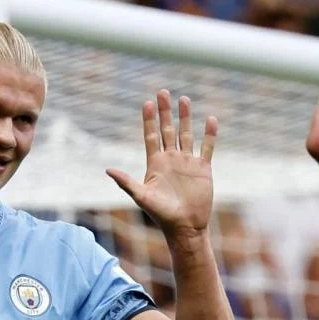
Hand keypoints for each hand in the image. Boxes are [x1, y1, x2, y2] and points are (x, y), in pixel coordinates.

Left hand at [107, 90, 216, 238]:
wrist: (185, 227)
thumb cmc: (161, 215)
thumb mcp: (142, 197)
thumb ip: (126, 182)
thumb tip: (108, 169)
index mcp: (155, 164)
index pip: (151, 136)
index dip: (149, 120)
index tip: (147, 103)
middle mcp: (171, 159)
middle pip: (168, 130)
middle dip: (165, 112)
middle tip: (163, 92)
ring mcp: (188, 163)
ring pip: (186, 134)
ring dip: (186, 117)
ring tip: (184, 99)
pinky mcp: (203, 169)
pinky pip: (207, 147)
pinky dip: (209, 134)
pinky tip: (211, 120)